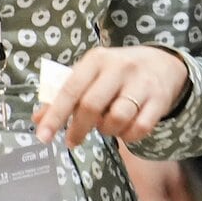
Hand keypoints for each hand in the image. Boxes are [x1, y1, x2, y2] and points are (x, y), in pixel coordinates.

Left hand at [34, 45, 191, 147]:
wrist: (164, 62)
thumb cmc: (118, 71)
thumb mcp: (91, 74)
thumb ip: (64, 95)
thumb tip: (37, 119)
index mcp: (96, 59)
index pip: (70, 89)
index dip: (55, 115)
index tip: (43, 136)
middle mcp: (119, 68)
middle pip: (92, 105)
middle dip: (78, 129)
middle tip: (72, 141)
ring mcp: (142, 83)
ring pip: (117, 118)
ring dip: (106, 131)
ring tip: (105, 127)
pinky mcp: (159, 99)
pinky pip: (140, 127)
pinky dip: (128, 136)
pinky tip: (125, 130)